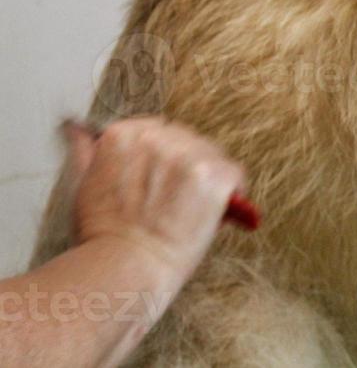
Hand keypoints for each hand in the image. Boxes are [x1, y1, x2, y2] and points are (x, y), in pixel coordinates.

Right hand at [64, 118, 245, 288]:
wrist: (125, 266)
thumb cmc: (102, 234)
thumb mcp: (85, 184)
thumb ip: (88, 153)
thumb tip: (80, 131)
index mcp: (124, 134)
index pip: (156, 130)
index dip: (161, 157)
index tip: (162, 177)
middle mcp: (159, 137)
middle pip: (186, 139)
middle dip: (185, 164)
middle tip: (177, 198)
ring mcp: (190, 154)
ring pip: (211, 155)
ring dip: (206, 177)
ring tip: (192, 208)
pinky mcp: (217, 174)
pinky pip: (234, 174)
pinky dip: (231, 192)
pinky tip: (217, 211)